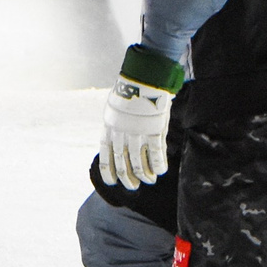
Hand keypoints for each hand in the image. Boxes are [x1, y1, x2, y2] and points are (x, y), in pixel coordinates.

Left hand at [98, 74, 174, 188]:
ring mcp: (137, 134)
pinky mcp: (154, 131)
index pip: (106, 158)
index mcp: (108, 130)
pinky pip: (156, 154)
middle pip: (123, 164)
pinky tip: (161, 171)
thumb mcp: (114, 112)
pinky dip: (158, 166)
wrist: (141, 80)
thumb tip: (116, 147)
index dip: (109, 173)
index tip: (113, 183)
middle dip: (128, 178)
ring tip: (150, 181)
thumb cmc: (128, 95)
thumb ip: (115, 129)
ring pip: (139, 163)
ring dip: (145, 175)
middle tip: (134, 186)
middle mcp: (121, 135)